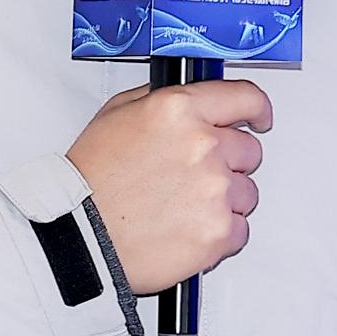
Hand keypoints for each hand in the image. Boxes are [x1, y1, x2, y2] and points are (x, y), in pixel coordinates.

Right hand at [67, 79, 272, 292]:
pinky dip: (219, 234)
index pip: (245, 97)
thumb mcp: (116, 116)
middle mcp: (202, 145)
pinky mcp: (219, 232)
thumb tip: (190, 99)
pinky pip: (240, 230)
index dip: (256, 109)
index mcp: (178, 110)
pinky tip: (185, 230)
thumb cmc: (89, 182)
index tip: (258, 118)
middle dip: (228, 162)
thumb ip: (160, 100)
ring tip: (180, 208)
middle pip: (249, 150)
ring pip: (247, 193)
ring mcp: (214, 190)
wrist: (78, 238)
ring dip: (224, 200)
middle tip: (193, 178)